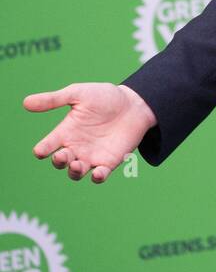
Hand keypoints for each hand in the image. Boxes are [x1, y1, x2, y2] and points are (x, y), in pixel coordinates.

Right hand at [24, 82, 157, 182]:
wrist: (134, 103)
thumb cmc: (105, 97)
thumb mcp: (78, 94)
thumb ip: (54, 100)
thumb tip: (25, 102)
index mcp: (66, 132)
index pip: (48, 145)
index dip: (42, 149)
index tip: (40, 151)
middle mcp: (76, 147)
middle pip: (60, 162)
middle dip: (59, 161)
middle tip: (62, 155)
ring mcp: (92, 156)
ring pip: (76, 172)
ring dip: (74, 172)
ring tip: (77, 165)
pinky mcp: (109, 162)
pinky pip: (99, 176)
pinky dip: (97, 177)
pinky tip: (97, 173)